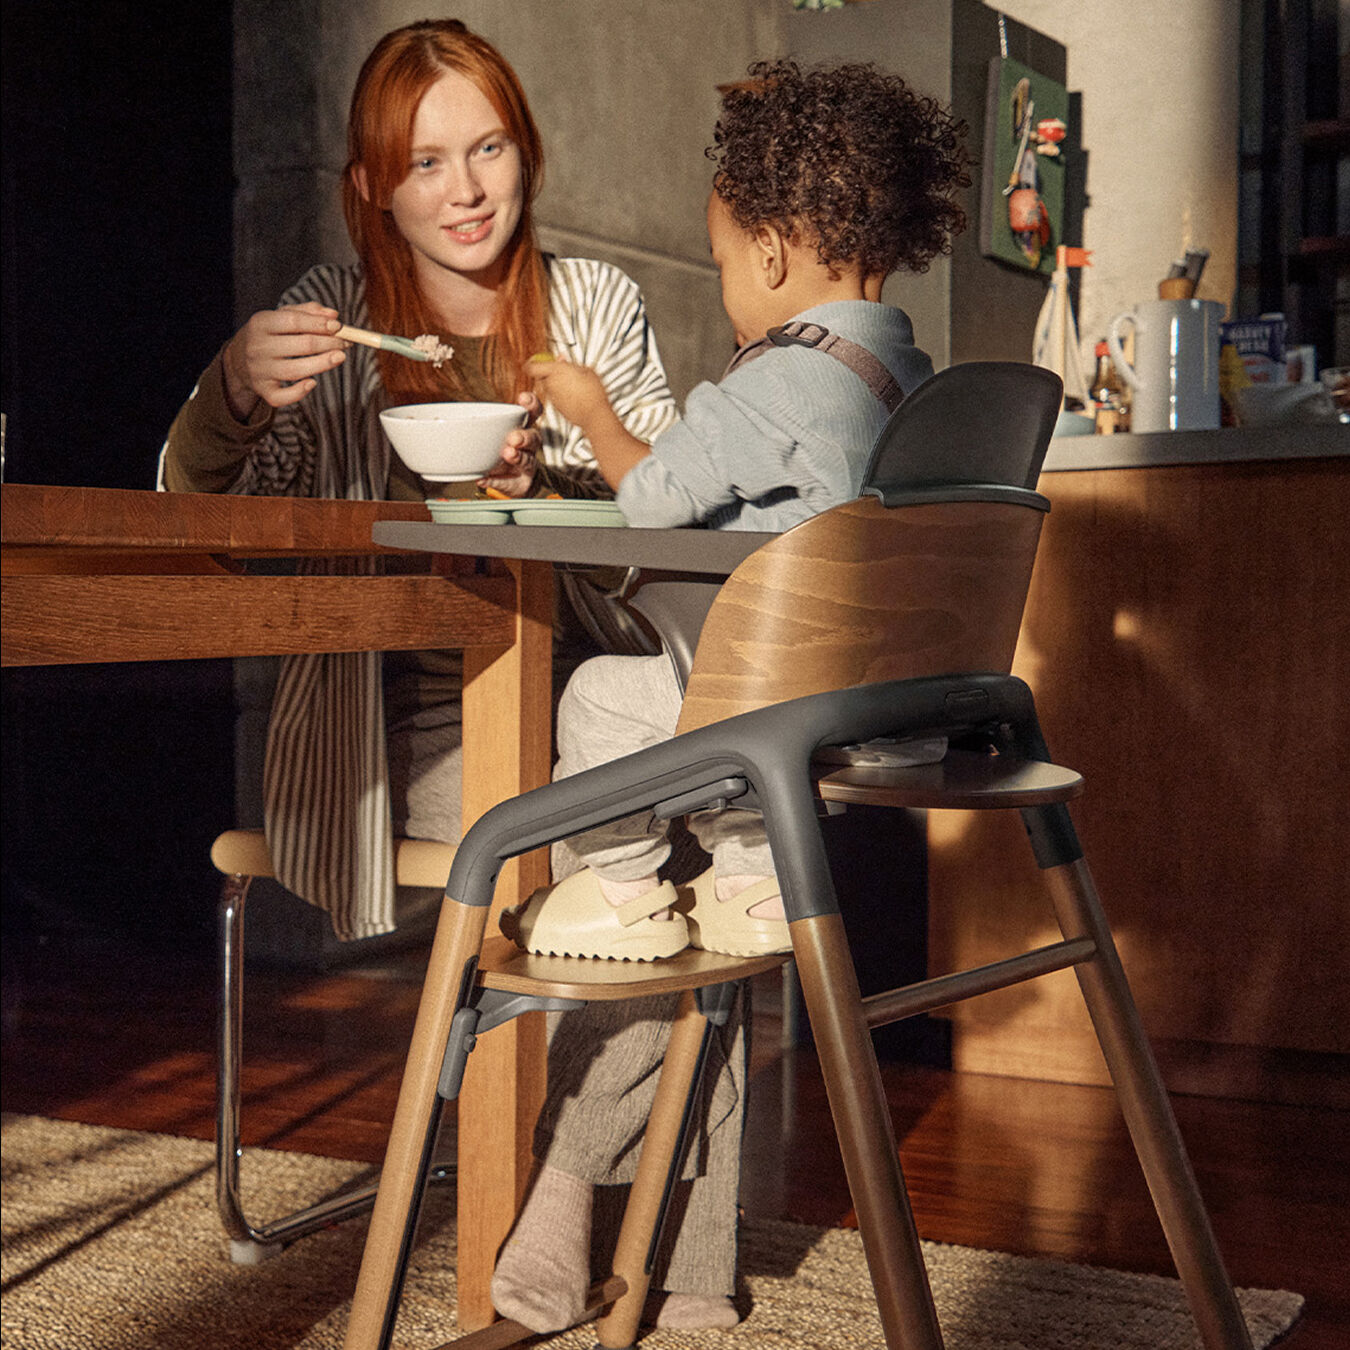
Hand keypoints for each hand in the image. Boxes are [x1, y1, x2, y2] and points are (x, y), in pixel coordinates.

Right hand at [221, 302, 346, 421]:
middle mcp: (258, 346)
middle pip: (301, 346)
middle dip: (329, 343)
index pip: (293, 321)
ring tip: (340, 357)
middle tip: (346, 343)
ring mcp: (259, 370)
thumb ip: (308, 312)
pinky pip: (282, 396)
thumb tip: (334, 315)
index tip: (338, 326)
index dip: (319, 324)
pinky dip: (298, 392)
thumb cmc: (270, 333)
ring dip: (322, 364)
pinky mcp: (263, 390)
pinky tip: (312, 383)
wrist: (238, 358)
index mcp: (261, 322)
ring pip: (296, 371)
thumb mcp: (281, 316)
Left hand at [478, 393, 541, 496]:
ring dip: (518, 457)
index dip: (531, 405)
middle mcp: (528, 447)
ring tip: (507, 454)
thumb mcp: (491, 436)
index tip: (523, 399)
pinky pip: (509, 483)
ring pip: (527, 461)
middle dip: (524, 437)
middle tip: (513, 438)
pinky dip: (495, 481)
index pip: (532, 413)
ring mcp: (526, 466)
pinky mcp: (520, 485)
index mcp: (521, 429)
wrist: (512, 482)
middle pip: (533, 438)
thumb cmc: (498, 453)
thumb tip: (437, 417)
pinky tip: (483, 479)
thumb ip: (475, 426)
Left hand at [526, 354, 611, 429]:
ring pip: (550, 387)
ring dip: (557, 385)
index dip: (531, 364)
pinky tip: (575, 395)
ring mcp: (552, 397)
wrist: (593, 414)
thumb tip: (561, 359)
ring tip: (573, 384)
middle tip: (563, 372)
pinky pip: (556, 397)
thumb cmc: (591, 391)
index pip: (532, 367)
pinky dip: (562, 395)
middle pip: (542, 377)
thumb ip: (569, 364)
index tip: (535, 362)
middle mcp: (550, 384)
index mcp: (555, 371)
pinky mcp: (557, 407)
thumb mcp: (585, 370)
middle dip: (550, 374)